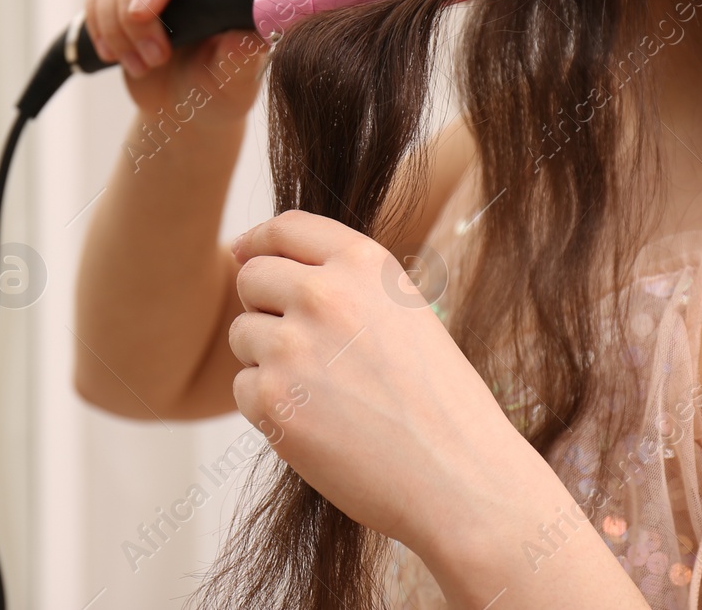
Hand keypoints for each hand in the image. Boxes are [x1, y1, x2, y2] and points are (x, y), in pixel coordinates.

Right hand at [83, 0, 266, 122]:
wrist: (184, 103)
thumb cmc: (218, 87)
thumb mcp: (235, 80)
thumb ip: (242, 56)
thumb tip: (250, 33)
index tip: (143, 14)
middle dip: (137, 15)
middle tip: (154, 59)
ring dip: (116, 27)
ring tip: (141, 66)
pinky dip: (100, 27)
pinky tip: (116, 54)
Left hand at [227, 210, 526, 559]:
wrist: (459, 475)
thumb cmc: (437, 400)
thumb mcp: (403, 310)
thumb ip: (343, 281)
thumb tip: (255, 259)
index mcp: (363, 263)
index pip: (285, 227)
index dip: (259, 241)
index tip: (246, 253)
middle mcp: (324, 293)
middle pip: (251, 277)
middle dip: (263, 305)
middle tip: (299, 344)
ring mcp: (293, 345)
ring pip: (242, 334)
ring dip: (267, 359)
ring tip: (324, 391)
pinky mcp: (272, 398)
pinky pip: (243, 386)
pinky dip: (269, 407)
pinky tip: (318, 423)